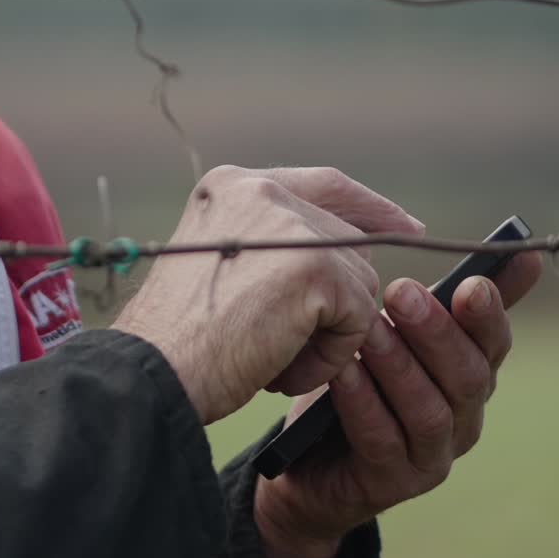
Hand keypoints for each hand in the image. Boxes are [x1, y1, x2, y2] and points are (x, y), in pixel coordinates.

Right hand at [113, 165, 423, 423]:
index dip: (369, 207)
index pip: (324, 185)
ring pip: (358, 283)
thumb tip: (343, 253)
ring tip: (272, 361)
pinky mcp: (315, 267)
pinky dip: (329, 358)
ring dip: (327, 337)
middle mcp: (261, 191)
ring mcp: (290, 225)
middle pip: (349, 241)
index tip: (407, 229)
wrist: (151, 372)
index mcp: (232, 185)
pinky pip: (359, 318)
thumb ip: (270, 246)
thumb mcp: (220, 268)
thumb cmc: (175, 340)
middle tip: (303, 345)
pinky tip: (280, 371)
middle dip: (344, 298)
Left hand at [254, 250, 542, 557]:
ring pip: (429, 410)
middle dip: (436, 332)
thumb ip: (423, 297)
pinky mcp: (392, 484)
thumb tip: (464, 244)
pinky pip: (381, 439)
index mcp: (469, 376)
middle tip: (400, 293)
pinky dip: (364, 402)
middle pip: (468, 376)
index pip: (493, 344)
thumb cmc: (353, 382)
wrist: (304, 463)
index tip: (472, 282)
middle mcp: (463, 419)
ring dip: (399, 365)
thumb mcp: (389, 334)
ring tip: (368, 330)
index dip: (491, 313)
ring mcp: (431, 456)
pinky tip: (343, 372)